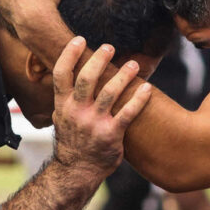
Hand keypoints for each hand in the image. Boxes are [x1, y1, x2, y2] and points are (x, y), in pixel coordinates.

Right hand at [51, 37, 152, 174]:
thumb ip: (66, 96)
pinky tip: (148, 88)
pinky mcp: (111, 134)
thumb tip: (71, 70)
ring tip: (134, 64)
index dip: (69, 54)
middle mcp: (76, 112)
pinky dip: (139, 99)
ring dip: (123, 75)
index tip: (79, 39)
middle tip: (110, 46)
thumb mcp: (61, 116)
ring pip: (110, 93)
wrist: (77, 170)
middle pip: (87, 78)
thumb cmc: (73, 140)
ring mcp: (94, 123)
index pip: (61, 74)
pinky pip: (128, 113)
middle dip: (99, 59)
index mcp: (62, 105)